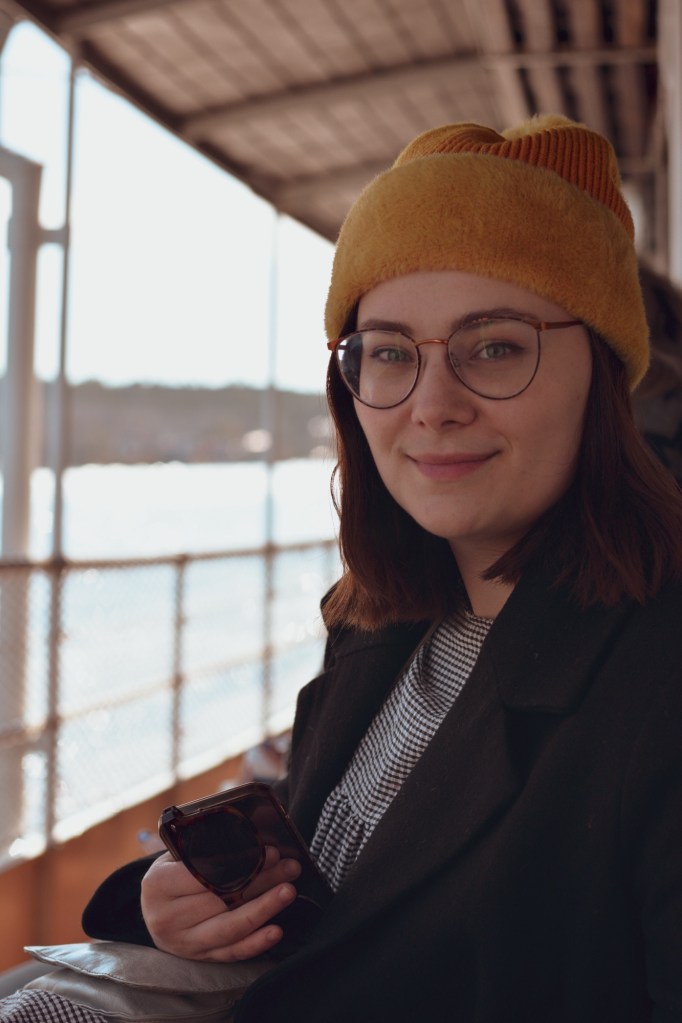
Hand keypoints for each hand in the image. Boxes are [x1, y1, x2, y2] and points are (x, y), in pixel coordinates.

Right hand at [141, 847, 300, 961]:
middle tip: (288, 867)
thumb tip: (253, 832)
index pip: (204, 874)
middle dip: (260, 882)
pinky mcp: (200, 958)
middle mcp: (167, 918)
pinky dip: (255, 943)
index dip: (241, 863)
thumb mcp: (177, 854)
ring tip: (288, 891)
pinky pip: (231, 952)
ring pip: (229, 928)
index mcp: (158, 885)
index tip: (269, 852)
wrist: (154, 909)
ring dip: (263, 909)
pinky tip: (276, 930)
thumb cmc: (172, 874)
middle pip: (221, 899)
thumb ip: (206, 846)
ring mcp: (184, 942)